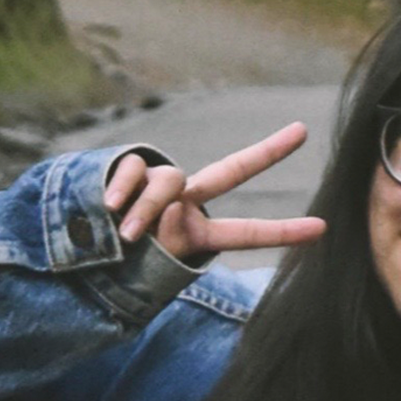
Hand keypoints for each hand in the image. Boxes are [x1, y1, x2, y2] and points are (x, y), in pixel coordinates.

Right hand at [102, 124, 326, 260]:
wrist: (76, 257)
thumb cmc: (119, 270)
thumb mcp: (151, 266)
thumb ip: (169, 238)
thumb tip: (172, 201)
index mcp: (198, 234)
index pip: (246, 233)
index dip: (283, 233)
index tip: (324, 229)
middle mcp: (186, 203)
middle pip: (232, 171)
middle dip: (267, 152)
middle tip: (303, 131)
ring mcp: (160, 184)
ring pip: (170, 180)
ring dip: (147, 211)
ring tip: (127, 237)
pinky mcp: (131, 170)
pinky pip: (135, 170)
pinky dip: (123, 191)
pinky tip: (108, 208)